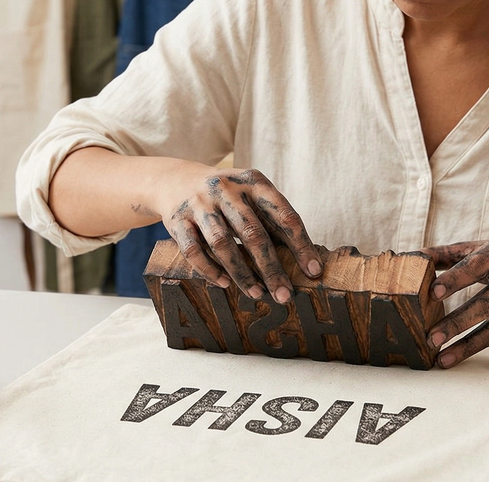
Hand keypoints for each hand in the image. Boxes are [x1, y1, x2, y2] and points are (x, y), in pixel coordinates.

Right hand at [159, 167, 322, 303]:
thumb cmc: (229, 197)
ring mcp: (200, 203)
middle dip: (271, 268)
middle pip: (253, 233)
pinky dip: (210, 270)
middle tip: (284, 295)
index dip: (300, 245)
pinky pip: (193, 250)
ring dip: (242, 273)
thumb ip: (274, 221)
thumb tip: (305, 262)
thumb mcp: (252, 197)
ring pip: (222, 243)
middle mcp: (226, 189)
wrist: (176, 180)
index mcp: (254, 181)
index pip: (284, 215)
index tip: (313, 271)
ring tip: (257, 294)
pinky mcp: (177, 219)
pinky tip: (225, 284)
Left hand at [421, 240, 488, 369]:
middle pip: (488, 303)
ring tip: (444, 359)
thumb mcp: (482, 248)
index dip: (456, 279)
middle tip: (432, 338)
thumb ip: (447, 254)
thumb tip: (412, 258)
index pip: (477, 266)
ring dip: (472, 345)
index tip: (433, 292)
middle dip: (459, 322)